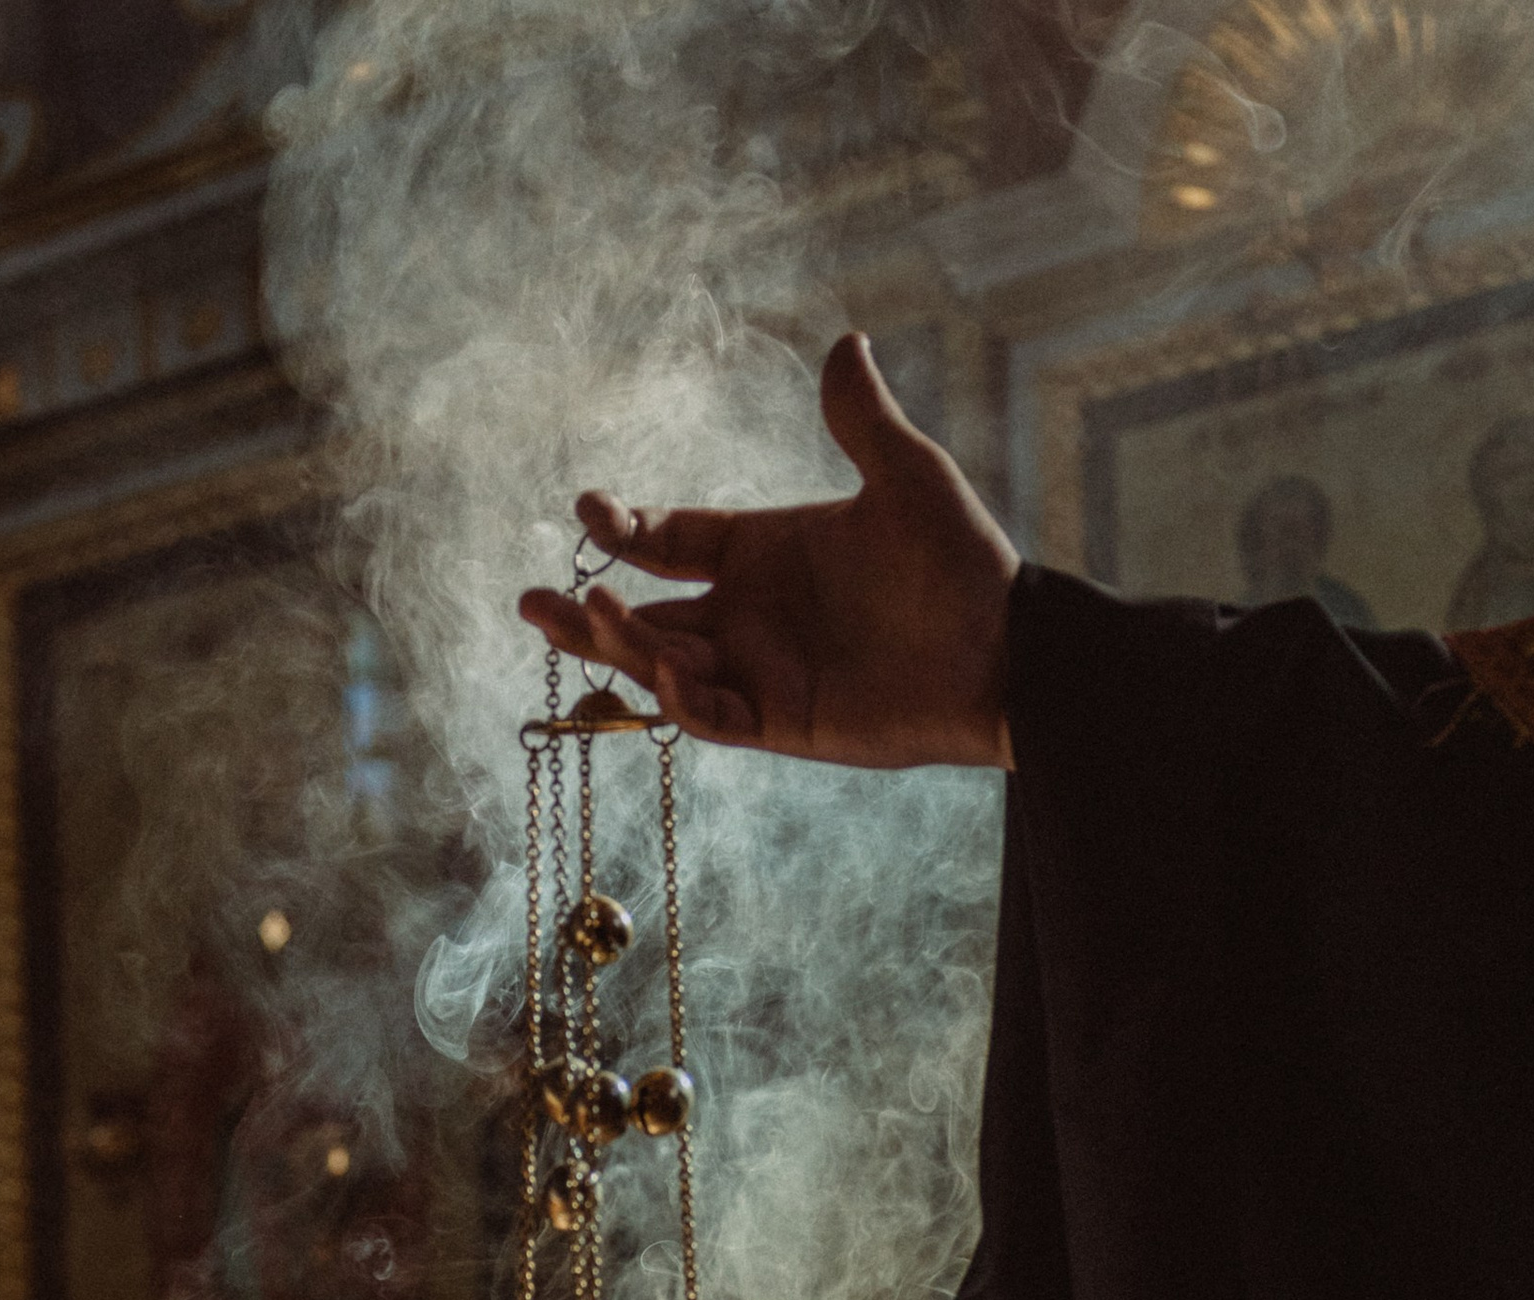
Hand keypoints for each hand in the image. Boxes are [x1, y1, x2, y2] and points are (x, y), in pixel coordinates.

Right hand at [517, 333, 1016, 772]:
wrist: (1005, 651)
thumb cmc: (960, 562)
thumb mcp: (908, 478)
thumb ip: (863, 421)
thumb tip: (847, 342)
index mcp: (764, 551)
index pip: (672, 543)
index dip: (627, 530)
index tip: (590, 509)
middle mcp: (748, 614)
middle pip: (644, 615)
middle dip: (587, 611)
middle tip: (529, 601)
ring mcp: (759, 671)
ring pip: (663, 667)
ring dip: (621, 648)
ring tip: (582, 619)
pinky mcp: (780, 722)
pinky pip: (715, 717)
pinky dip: (687, 701)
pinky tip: (669, 673)